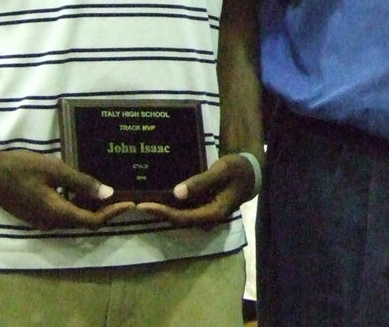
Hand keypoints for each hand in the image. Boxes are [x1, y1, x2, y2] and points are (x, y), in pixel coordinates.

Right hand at [0, 148, 134, 228]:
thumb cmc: (23, 168)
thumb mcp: (56, 170)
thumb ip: (82, 183)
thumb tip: (108, 194)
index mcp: (57, 214)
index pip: (92, 221)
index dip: (113, 214)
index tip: (130, 203)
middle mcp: (50, 223)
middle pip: (84, 222)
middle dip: (105, 211)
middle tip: (123, 195)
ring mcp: (41, 221)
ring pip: (73, 218)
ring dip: (90, 207)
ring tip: (108, 190)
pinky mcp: (35, 215)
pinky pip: (62, 214)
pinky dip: (76, 204)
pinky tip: (83, 189)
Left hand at [136, 153, 257, 227]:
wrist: (252, 172)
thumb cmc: (238, 169)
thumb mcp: (222, 170)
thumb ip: (201, 182)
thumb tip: (176, 193)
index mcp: (213, 213)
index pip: (182, 218)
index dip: (162, 213)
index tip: (143, 205)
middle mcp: (207, 218)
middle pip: (178, 220)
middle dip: (157, 212)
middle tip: (135, 203)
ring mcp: (204, 213)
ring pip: (179, 216)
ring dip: (162, 209)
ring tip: (142, 199)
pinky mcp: (202, 206)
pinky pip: (184, 208)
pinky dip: (170, 204)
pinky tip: (159, 194)